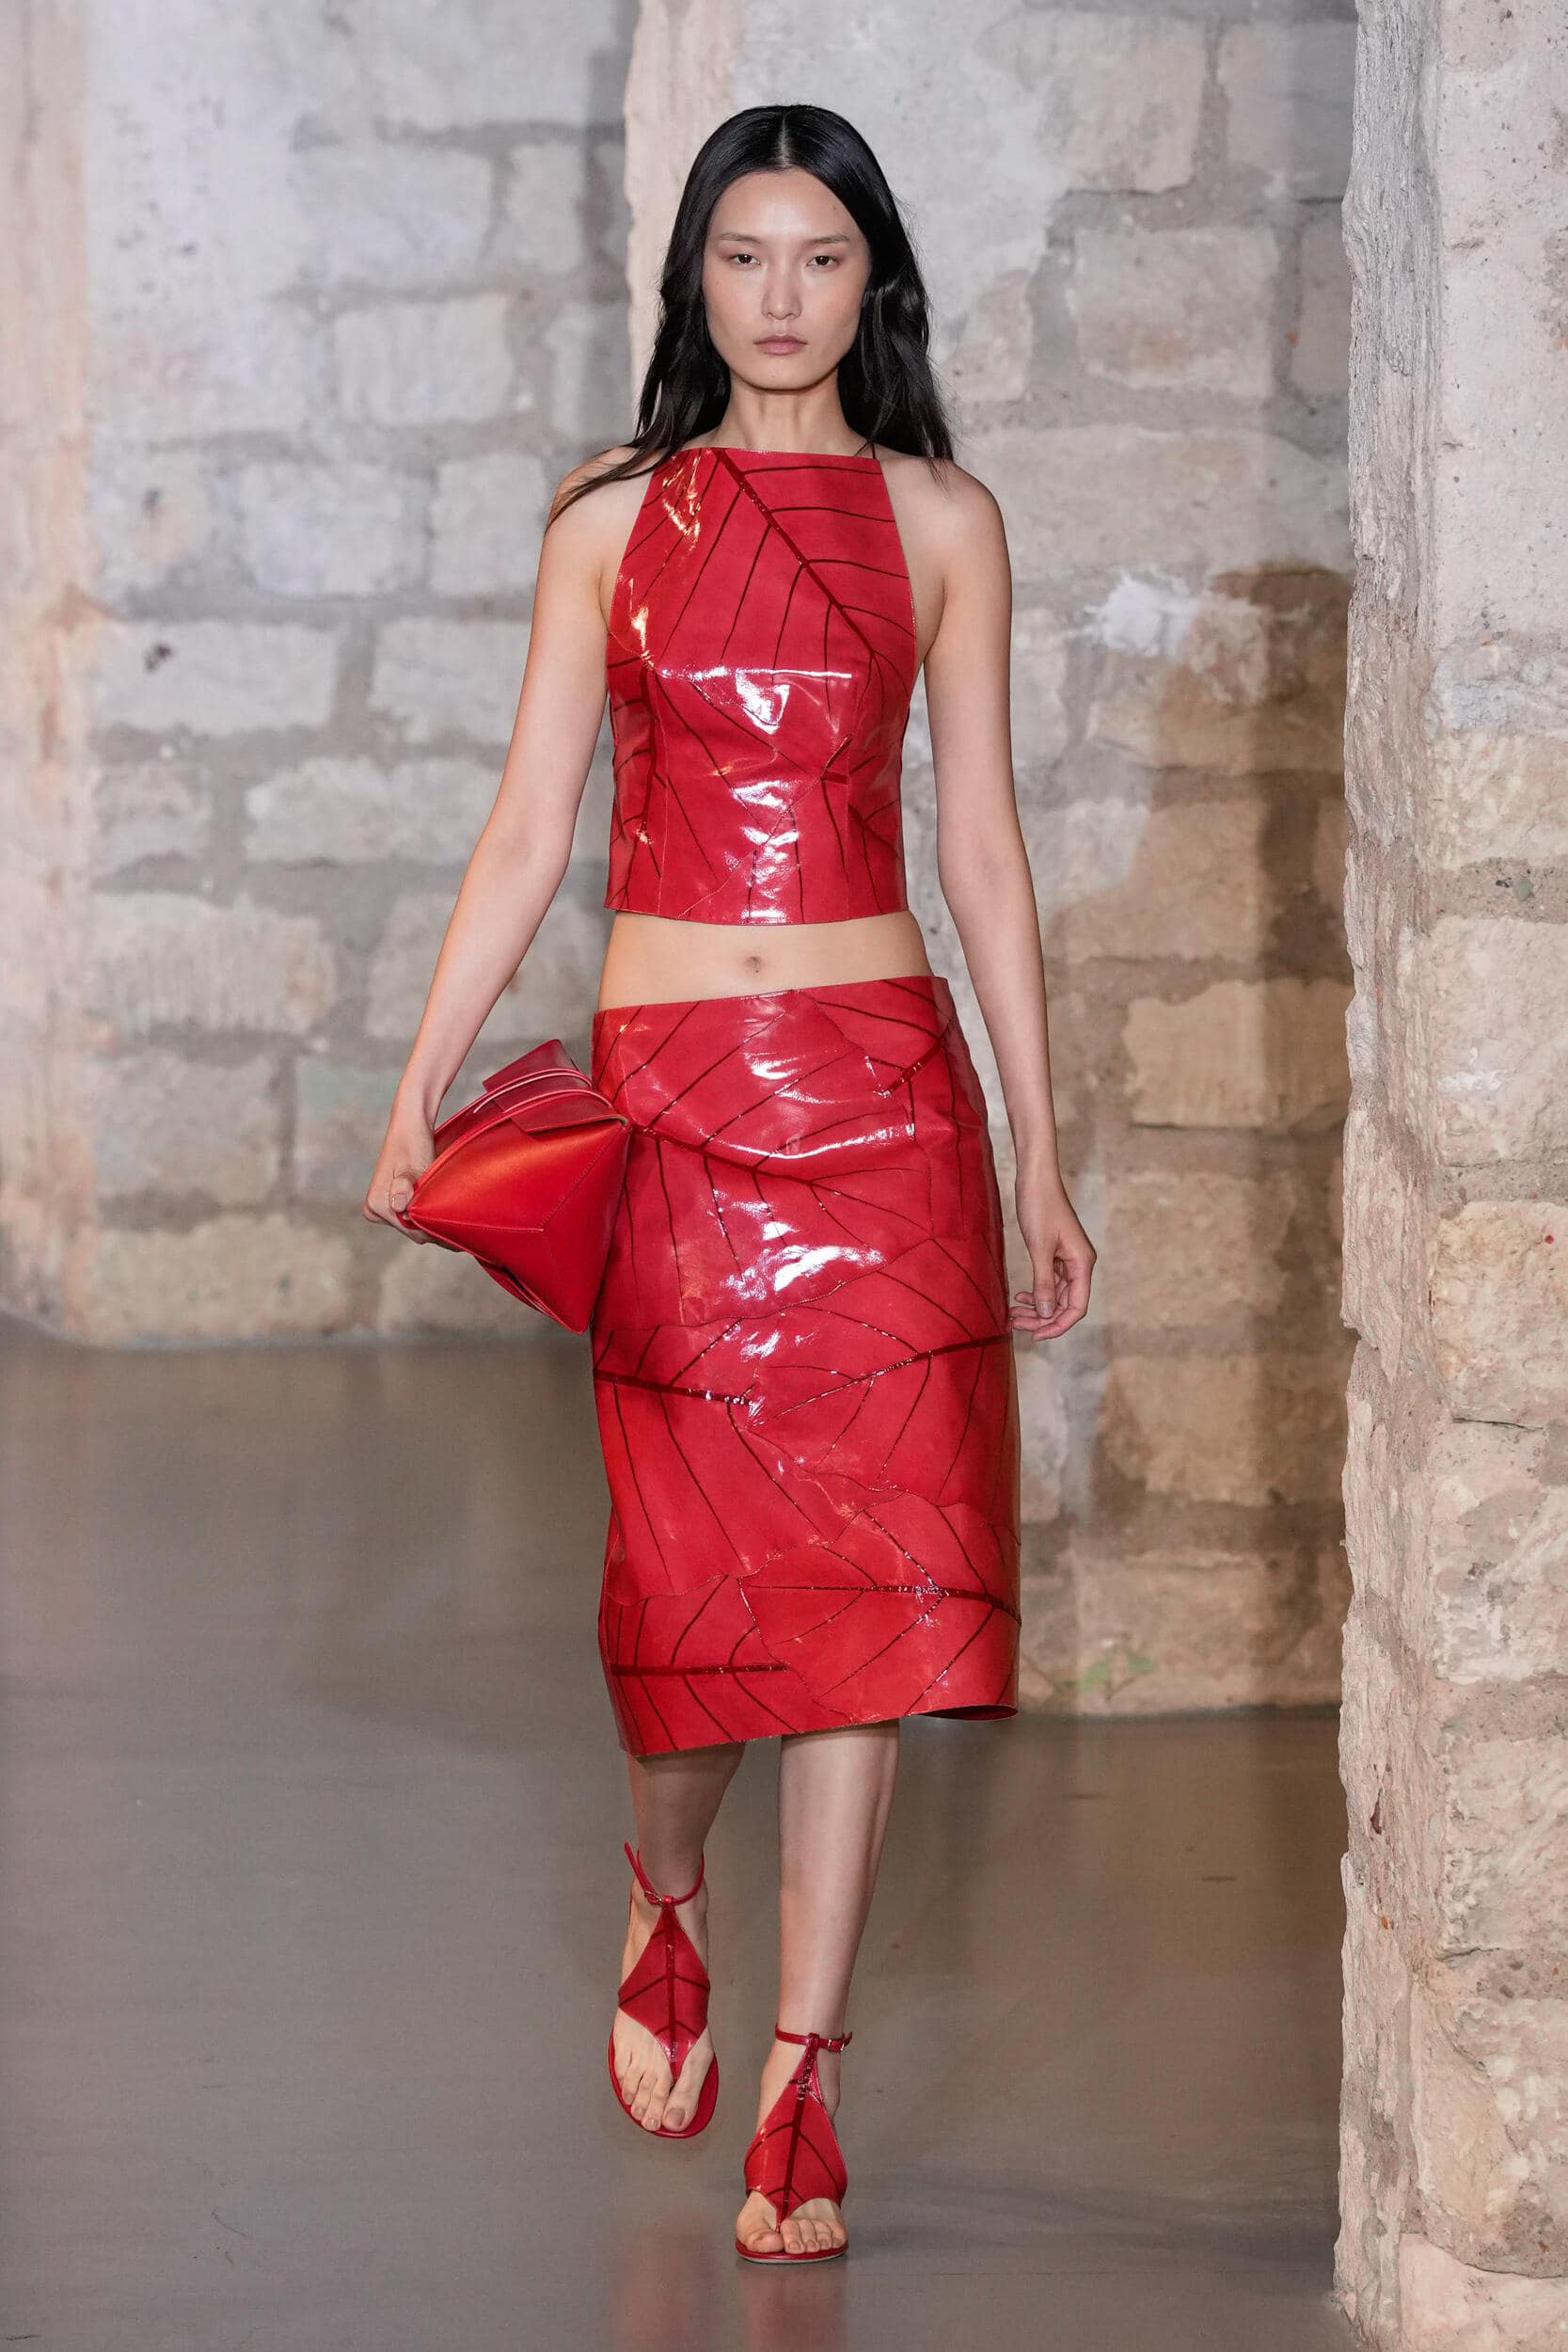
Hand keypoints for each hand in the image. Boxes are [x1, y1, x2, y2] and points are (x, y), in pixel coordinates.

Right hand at [362, 1107, 455, 1246]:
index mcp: (376, 1203)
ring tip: (446, 1208)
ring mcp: (380, 1206)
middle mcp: (374, 1208)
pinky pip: (410, 1216)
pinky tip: (438, 1206)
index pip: (411, 1232)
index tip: (453, 1225)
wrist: (410, 1127)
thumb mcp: (413, 1166)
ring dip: (428, 1219)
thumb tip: (399, 1205)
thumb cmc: (413, 1144)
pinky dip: (424, 1213)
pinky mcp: (389, 1202)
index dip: (433, 1229)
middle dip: (431, 1225)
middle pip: (411, 1230)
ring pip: (412, 1225)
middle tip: (454, 1217)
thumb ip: (405, 1186)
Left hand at [1011, 1172, 1093, 1339]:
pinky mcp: (1056, 1254)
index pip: (1077, 1307)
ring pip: (1055, 1295)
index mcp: (1082, 1263)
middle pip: (1065, 1304)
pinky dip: (1035, 1292)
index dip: (1058, 1325)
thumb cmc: (1040, 1207)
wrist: (1036, 1178)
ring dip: (1036, 1307)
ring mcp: (1068, 1259)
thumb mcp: (1039, 1248)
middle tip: (1015, 1324)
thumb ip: (1043, 1282)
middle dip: (1042, 1318)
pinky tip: (1019, 1296)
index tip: (1035, 1335)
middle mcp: (1079, 1264)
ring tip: (1013, 1313)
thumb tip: (1045, 1314)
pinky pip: (1049, 1282)